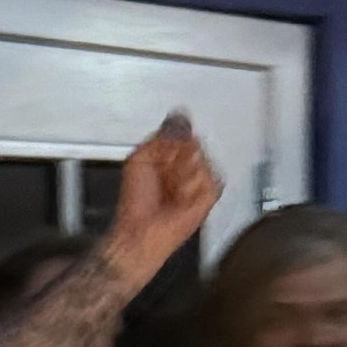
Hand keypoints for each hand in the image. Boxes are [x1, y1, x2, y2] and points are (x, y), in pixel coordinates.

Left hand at [104, 111, 221, 289]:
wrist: (142, 229)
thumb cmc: (136, 200)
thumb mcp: (140, 157)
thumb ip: (161, 135)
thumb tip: (179, 117)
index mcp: (171, 152)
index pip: (182, 128)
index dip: (171, 139)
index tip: (160, 154)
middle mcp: (188, 163)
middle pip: (194, 140)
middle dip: (175, 156)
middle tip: (163, 174)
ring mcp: (200, 177)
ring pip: (200, 157)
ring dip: (180, 173)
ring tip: (170, 188)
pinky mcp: (210, 192)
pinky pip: (208, 176)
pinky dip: (191, 186)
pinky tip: (181, 196)